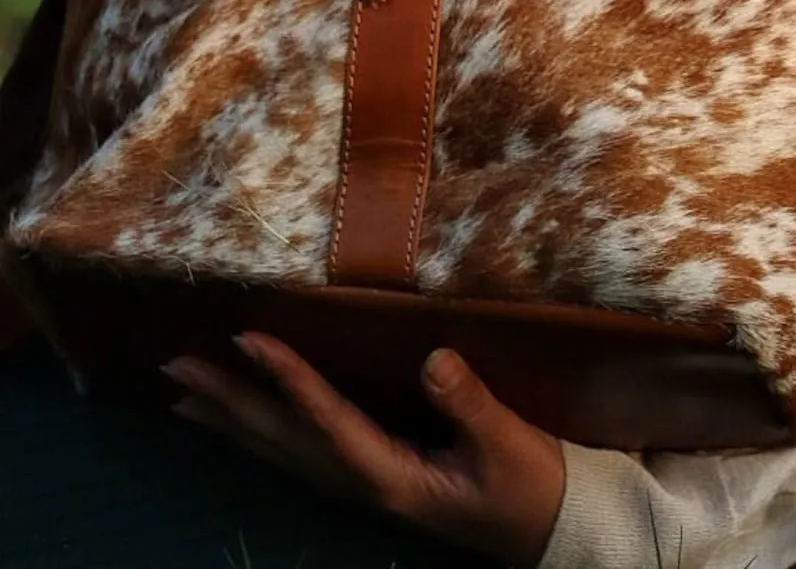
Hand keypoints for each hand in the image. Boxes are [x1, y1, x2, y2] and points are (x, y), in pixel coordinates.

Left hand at [163, 334, 566, 565]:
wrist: (546, 528)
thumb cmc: (529, 486)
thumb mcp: (509, 445)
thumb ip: (470, 405)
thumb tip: (434, 359)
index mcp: (392, 476)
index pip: (328, 422)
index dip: (288, 380)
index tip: (248, 340)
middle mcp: (364, 482)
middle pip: (284, 441)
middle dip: (230, 403)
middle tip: (176, 367)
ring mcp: (365, 482)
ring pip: (284, 450)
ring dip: (232, 420)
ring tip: (183, 393)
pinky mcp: (374, 473)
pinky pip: (303, 451)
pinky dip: (263, 432)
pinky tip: (242, 421)